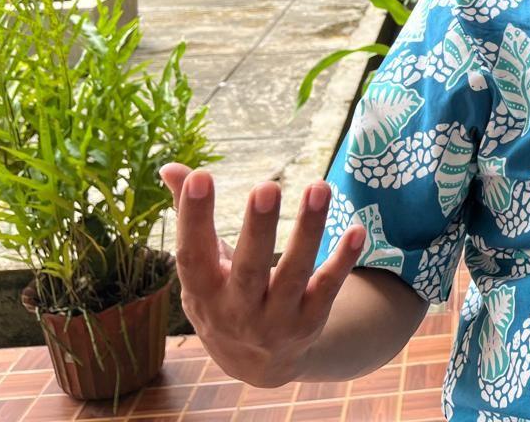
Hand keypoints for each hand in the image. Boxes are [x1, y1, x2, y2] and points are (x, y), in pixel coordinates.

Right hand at [159, 163, 366, 388]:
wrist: (258, 363)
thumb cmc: (223, 298)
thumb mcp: (202, 268)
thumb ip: (191, 216)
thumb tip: (171, 166)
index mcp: (202, 292)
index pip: (193, 254)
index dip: (193, 218)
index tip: (202, 176)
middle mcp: (237, 311)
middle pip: (248, 269)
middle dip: (258, 229)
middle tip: (267, 186)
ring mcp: (276, 320)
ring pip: (294, 274)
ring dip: (308, 231)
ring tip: (319, 187)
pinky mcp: (310, 321)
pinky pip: (328, 288)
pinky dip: (343, 260)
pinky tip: (358, 229)